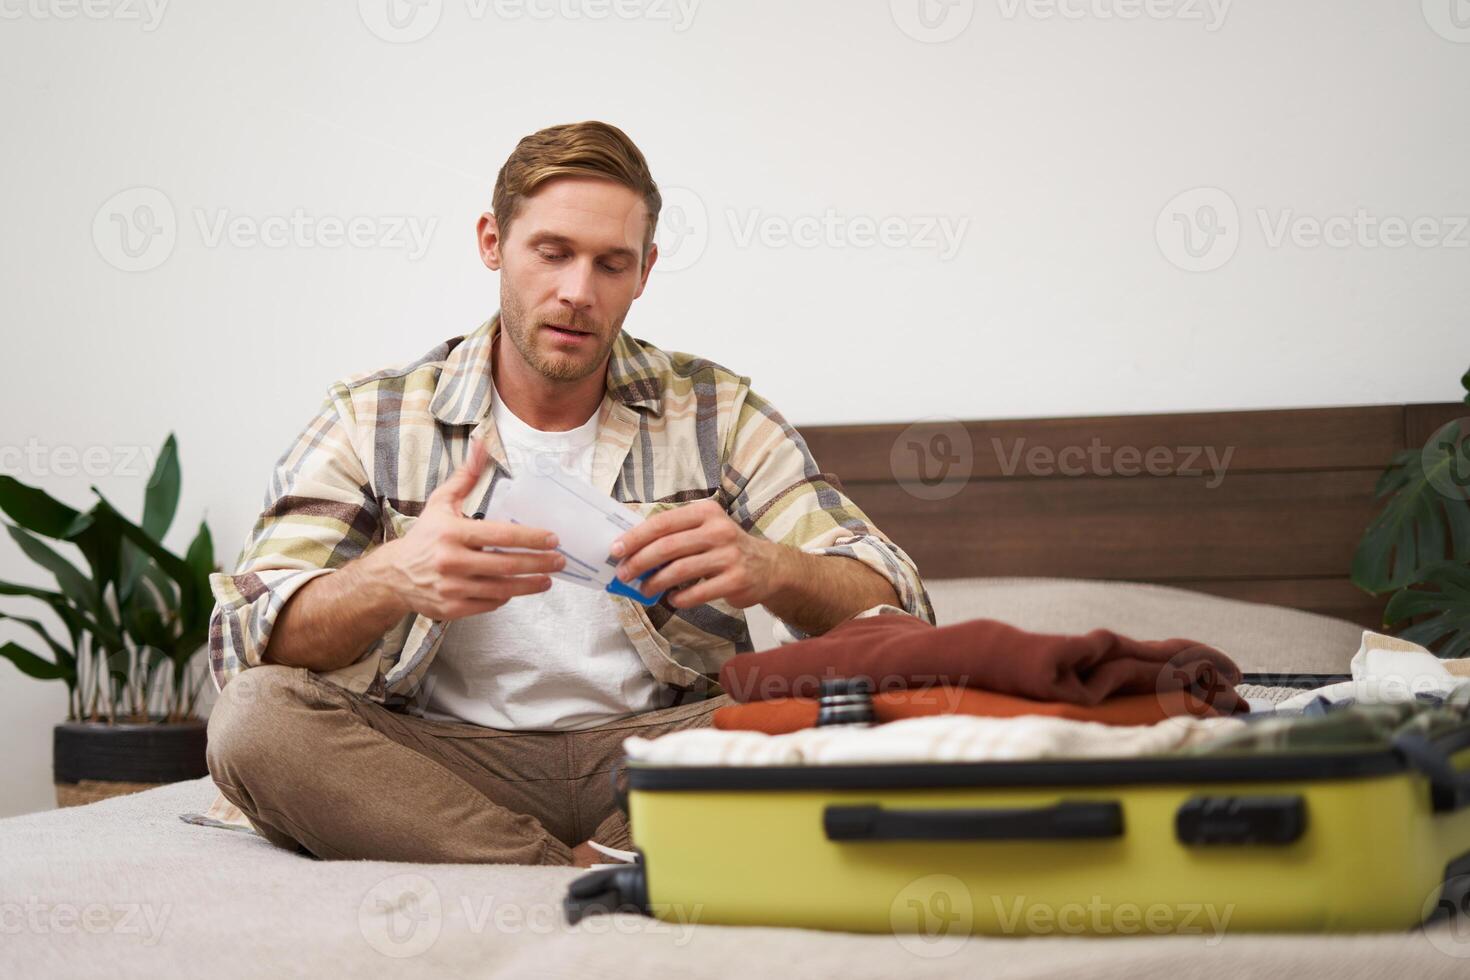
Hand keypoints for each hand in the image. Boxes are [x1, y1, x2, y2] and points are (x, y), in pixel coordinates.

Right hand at [364, 439, 565, 619]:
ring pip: (501, 588)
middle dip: (538, 563)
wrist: (393, 576)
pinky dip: (506, 597)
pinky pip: (489, 604)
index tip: (552, 539)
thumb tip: (482, 445)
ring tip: (548, 579)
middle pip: (506, 564)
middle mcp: (451, 560)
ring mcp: (452, 587)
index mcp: (451, 532)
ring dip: (529, 584)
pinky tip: (518, 588)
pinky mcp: (452, 609)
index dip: (530, 538)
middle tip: (559, 560)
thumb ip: (466, 477)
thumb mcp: (441, 502)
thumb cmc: (425, 536)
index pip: (500, 535)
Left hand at [610, 498, 782, 609]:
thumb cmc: (726, 547)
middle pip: (667, 546)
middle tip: (624, 575)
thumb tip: (634, 550)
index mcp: (705, 513)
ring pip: (679, 570)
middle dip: (639, 562)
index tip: (616, 550)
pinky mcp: (735, 580)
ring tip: (644, 589)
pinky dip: (679, 598)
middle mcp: (718, 530)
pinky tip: (672, 599)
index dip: (635, 538)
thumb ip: (675, 534)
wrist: (769, 566)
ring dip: (655, 582)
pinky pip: (697, 593)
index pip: (662, 523)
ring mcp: (728, 555)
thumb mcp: (705, 529)